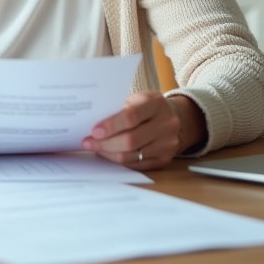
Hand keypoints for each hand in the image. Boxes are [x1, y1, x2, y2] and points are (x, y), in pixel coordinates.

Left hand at [82, 92, 207, 169]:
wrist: (175, 118)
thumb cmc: (147, 107)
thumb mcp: (137, 99)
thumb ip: (119, 109)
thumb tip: (93, 126)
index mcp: (156, 103)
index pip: (131, 117)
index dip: (111, 126)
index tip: (94, 131)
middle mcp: (166, 124)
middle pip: (131, 140)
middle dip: (106, 143)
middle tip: (88, 142)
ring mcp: (167, 143)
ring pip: (132, 155)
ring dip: (109, 154)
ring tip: (96, 148)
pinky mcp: (164, 159)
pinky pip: (137, 164)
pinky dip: (120, 161)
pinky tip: (109, 154)